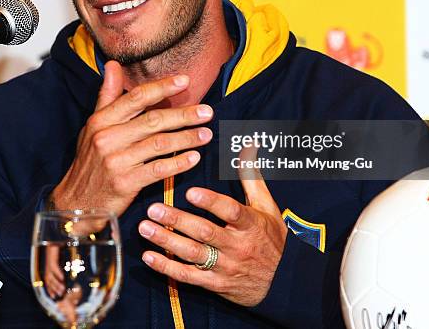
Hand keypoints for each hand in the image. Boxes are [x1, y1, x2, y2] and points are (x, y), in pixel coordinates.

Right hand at [49, 60, 213, 216]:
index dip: (162, 87)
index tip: (185, 81)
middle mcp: (108, 138)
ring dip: (186, 138)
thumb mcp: (93, 125)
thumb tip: (113, 64)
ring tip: (206, 134)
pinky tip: (193, 158)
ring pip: (159, 143)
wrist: (77, 202)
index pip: (136, 97)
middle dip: (183, 115)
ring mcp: (116, 161)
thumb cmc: (90, 161)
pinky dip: (178, 163)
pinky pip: (159, 169)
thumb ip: (107, 95)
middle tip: (207, 112)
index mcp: (101, 120)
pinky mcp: (125, 183)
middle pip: (153, 120)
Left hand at [138, 172, 287, 306]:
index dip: (210, 202)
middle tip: (154, 208)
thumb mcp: (267, 207)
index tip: (190, 192)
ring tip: (145, 227)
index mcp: (250, 224)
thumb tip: (247, 145)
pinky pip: (188, 276)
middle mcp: (237, 246)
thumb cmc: (272, 239)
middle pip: (205, 232)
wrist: (284, 282)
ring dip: (166, 241)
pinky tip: (149, 256)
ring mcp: (225, 266)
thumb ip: (252, 177)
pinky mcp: (215, 284)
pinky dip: (167, 267)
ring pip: (193, 254)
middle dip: (177, 220)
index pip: (230, 211)